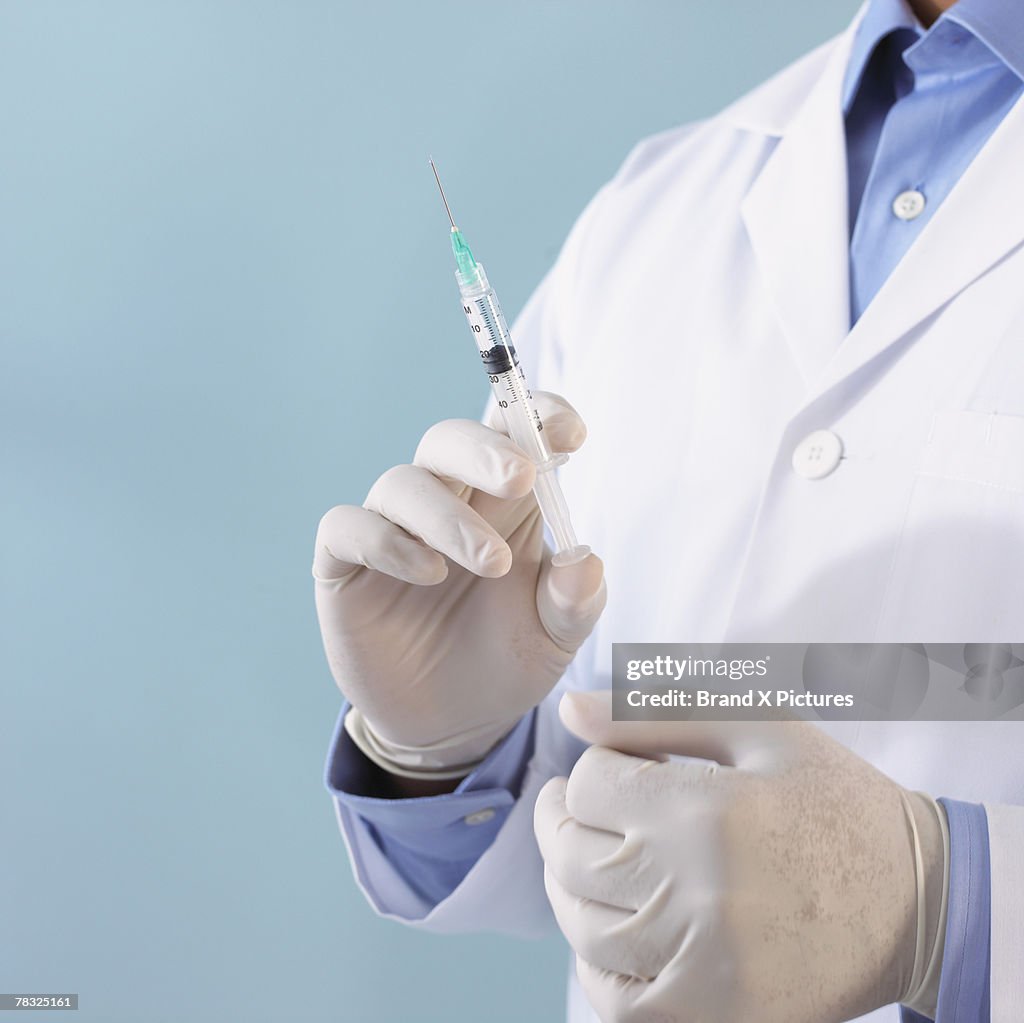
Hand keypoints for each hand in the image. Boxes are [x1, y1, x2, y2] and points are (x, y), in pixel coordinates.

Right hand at [313, 393, 605, 777]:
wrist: (451, 723)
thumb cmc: (506, 661)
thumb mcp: (555, 639)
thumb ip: (574, 601)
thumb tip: (586, 561)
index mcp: (502, 503)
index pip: (511, 433)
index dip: (538, 417)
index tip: (570, 435)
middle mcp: (445, 503)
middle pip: (448, 440)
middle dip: (486, 449)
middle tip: (522, 477)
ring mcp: (392, 530)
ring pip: (403, 483)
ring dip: (449, 517)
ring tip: (491, 563)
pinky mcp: (344, 565)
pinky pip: (348, 528)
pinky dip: (386, 542)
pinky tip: (428, 573)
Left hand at [534, 692, 945, 1022]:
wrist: (916, 899)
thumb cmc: (832, 799)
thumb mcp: (759, 729)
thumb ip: (655, 712)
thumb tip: (569, 709)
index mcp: (705, 812)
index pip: (590, 787)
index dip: (591, 768)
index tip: (613, 767)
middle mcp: (694, 894)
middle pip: (571, 856)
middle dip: (561, 820)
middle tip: (576, 805)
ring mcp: (701, 966)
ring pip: (583, 927)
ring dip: (570, 885)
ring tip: (591, 858)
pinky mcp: (713, 1014)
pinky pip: (614, 1000)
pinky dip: (594, 962)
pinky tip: (612, 926)